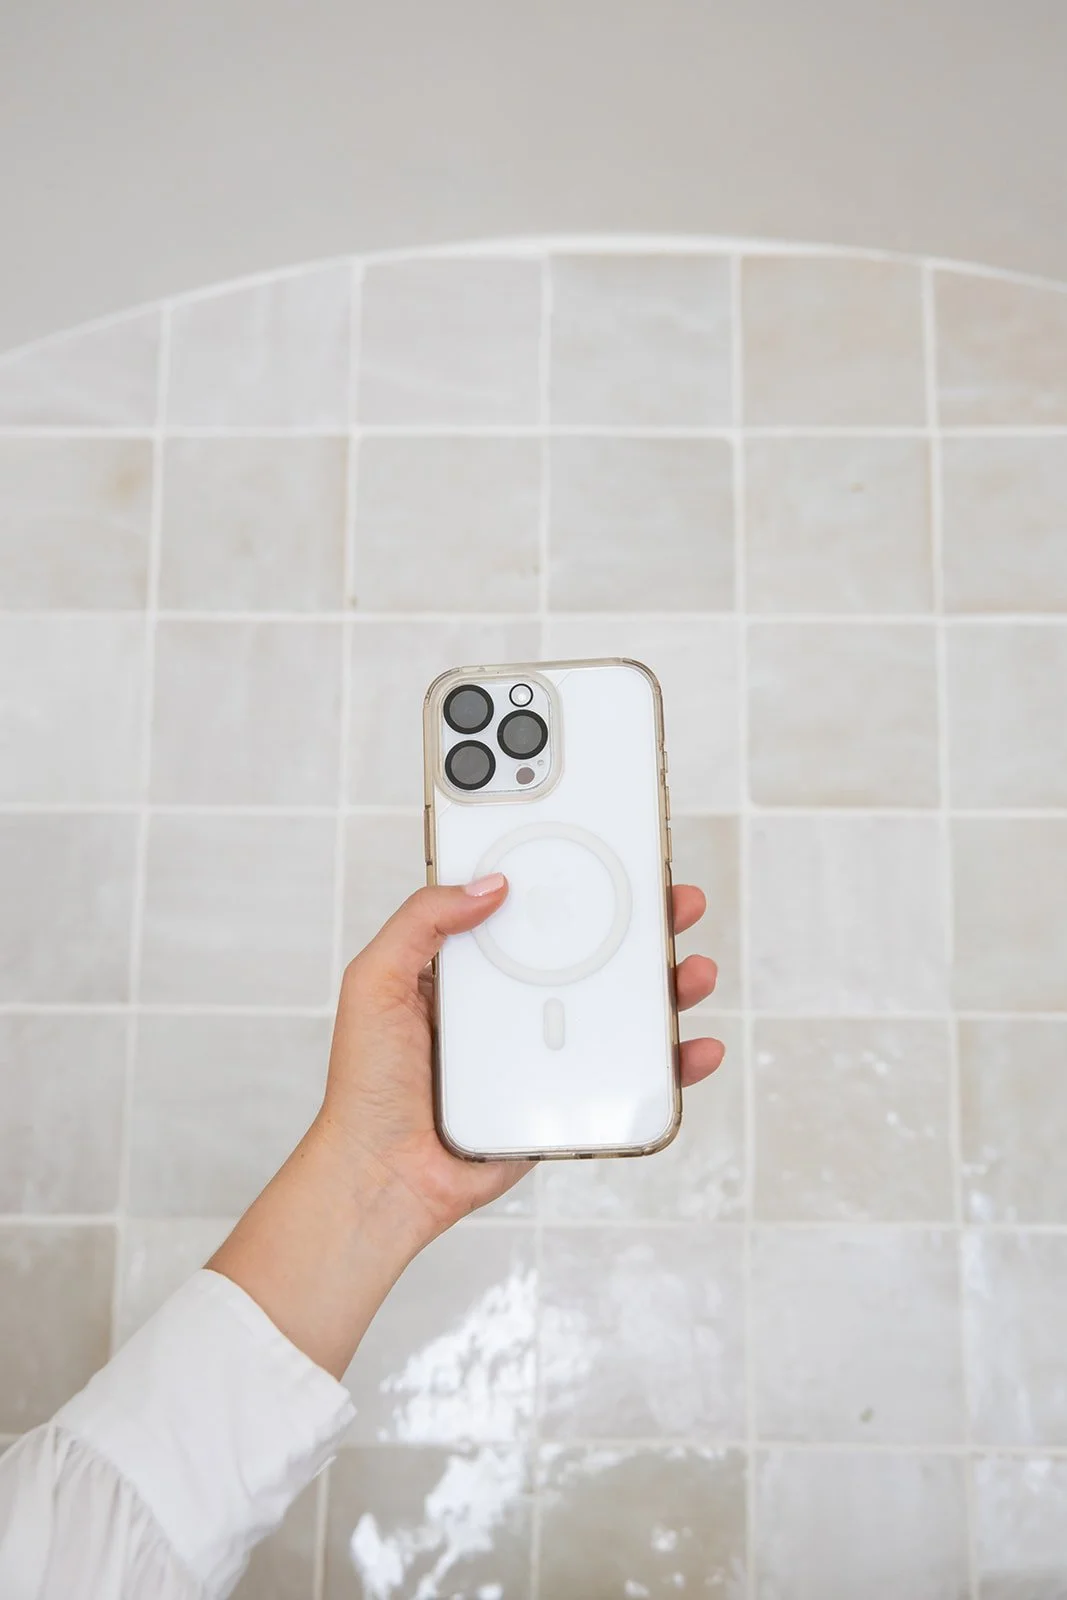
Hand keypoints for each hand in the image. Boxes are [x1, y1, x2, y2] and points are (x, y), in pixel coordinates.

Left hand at [314, 872, 723, 1239]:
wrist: (382, 1178)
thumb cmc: (365, 1085)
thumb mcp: (375, 983)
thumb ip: (420, 924)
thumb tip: (489, 884)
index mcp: (468, 969)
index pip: (529, 911)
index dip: (570, 881)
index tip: (610, 851)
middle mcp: (511, 1004)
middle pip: (588, 953)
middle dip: (640, 925)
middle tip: (675, 900)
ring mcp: (542, 1051)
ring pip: (618, 1010)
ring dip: (666, 987)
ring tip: (692, 970)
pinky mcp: (562, 1097)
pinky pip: (625, 1075)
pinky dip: (668, 1063)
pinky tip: (693, 1048)